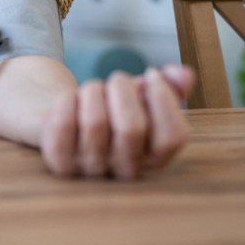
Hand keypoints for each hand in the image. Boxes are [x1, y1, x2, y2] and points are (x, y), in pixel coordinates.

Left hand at [40, 64, 195, 178]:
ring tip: (92, 90)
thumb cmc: (111, 106)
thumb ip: (170, 85)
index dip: (164, 99)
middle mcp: (127, 169)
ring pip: (95, 122)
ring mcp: (92, 169)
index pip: (173, 137)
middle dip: (122, 88)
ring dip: (93, 91)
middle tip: (116, 80)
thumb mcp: (142, 94)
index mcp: (156, 158)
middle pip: (132, 127)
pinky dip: (66, 101)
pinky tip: (70, 99)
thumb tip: (183, 75)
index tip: (151, 75)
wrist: (66, 118)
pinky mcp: (60, 162)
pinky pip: (63, 125)